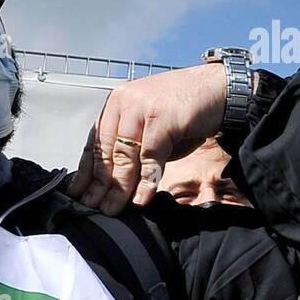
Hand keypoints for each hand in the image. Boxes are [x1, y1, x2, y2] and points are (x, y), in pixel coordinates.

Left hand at [66, 62, 226, 214]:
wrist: (222, 90)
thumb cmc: (186, 110)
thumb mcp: (150, 126)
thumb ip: (132, 146)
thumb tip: (113, 182)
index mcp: (117, 102)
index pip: (95, 141)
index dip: (86, 170)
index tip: (78, 192)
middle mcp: (124, 101)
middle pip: (107, 151)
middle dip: (100, 184)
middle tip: (93, 207)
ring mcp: (142, 107)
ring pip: (125, 156)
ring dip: (120, 188)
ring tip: (113, 209)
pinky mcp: (162, 117)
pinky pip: (150, 157)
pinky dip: (146, 182)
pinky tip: (142, 199)